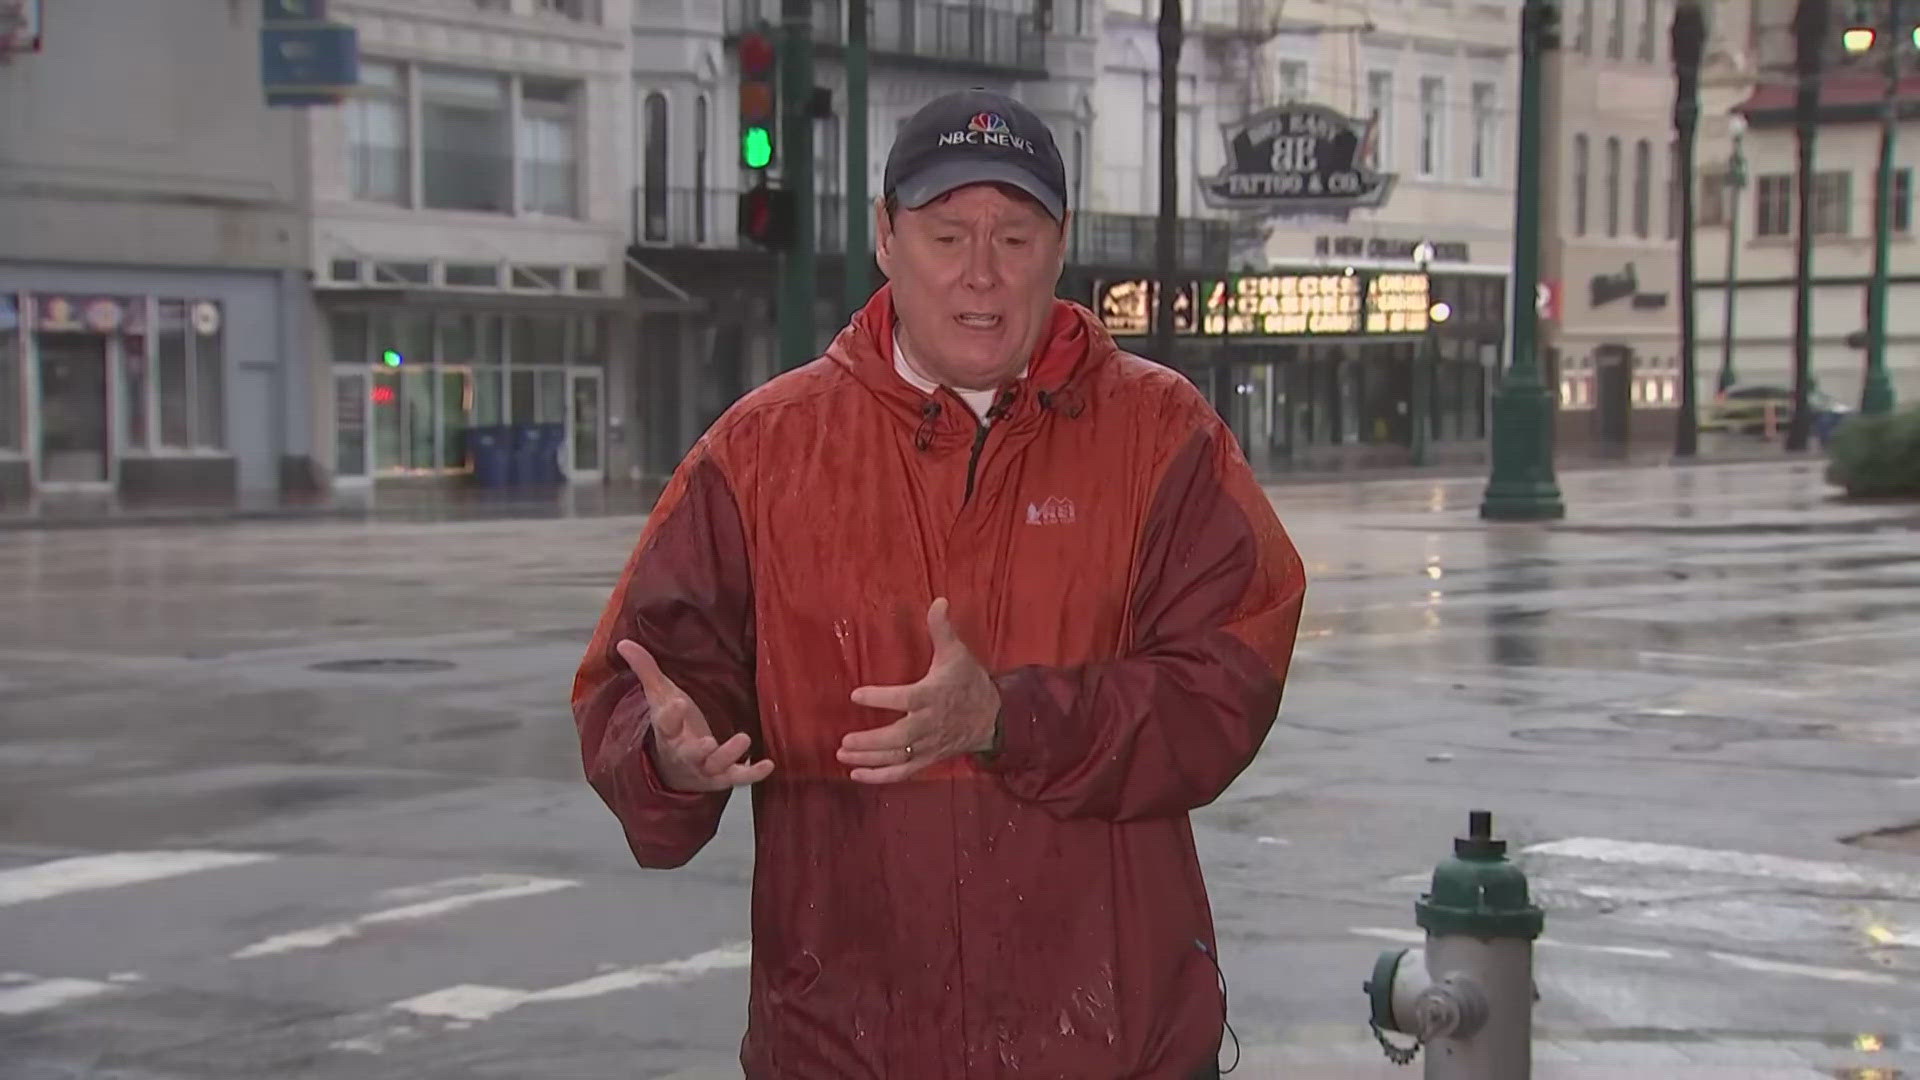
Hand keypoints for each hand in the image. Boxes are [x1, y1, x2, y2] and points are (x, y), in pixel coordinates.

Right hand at [616, 640, 772, 792]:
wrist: (673, 770)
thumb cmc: (671, 726)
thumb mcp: (659, 698)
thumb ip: (646, 670)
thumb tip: (623, 643)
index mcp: (668, 733)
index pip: (665, 725)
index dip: (671, 716)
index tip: (677, 703)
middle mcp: (684, 753)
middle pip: (689, 753)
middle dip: (697, 749)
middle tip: (708, 742)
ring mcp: (704, 767)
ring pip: (715, 765)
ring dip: (729, 755)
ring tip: (744, 738)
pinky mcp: (722, 776)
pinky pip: (737, 777)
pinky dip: (751, 773)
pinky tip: (768, 765)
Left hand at [839, 599, 1000, 783]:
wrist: (993, 717)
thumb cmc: (969, 682)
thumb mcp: (957, 653)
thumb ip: (942, 629)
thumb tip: (938, 600)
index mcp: (933, 696)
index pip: (905, 699)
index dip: (881, 698)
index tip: (856, 694)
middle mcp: (929, 724)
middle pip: (898, 737)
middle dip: (871, 741)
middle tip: (845, 739)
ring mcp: (928, 745)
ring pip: (897, 757)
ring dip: (869, 759)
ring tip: (843, 754)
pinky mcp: (927, 759)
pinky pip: (903, 772)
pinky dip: (880, 777)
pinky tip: (856, 774)